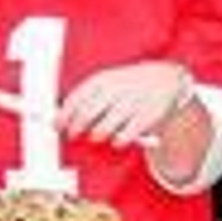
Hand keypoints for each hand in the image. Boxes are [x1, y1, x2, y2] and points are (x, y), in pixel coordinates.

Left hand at [58, 61, 193, 148]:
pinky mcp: (146, 116)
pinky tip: (116, 140)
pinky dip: (118, 141)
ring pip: (104, 127)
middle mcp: (116, 90)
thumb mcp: (107, 81)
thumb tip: (59, 115)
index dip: (63, 115)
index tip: (56, 126)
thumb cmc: (128, 84)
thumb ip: (86, 96)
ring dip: (96, 135)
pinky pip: (125, 136)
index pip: (75, 99)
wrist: (166, 79)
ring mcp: (131, 103)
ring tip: (96, 136)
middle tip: (72, 136)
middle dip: (75, 128)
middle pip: (86, 115)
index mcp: (103, 80)